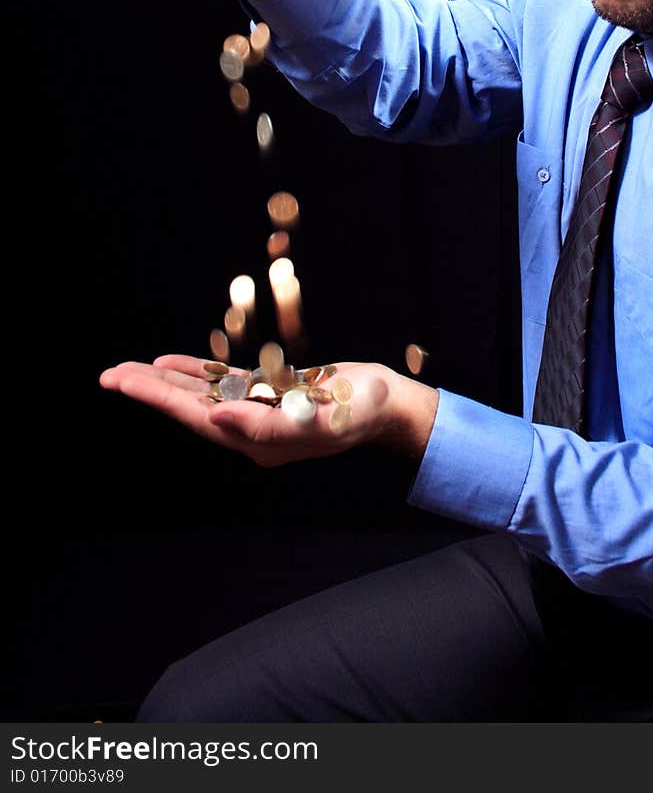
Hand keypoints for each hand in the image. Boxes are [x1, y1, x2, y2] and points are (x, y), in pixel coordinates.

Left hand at [99, 355, 438, 468]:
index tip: (128, 381)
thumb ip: (268, 426)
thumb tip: (215, 419)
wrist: (389, 404)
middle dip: (149, 391)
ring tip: (127, 370)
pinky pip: (223, 383)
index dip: (161, 399)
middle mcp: (251, 431)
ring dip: (165, 382)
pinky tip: (171, 363)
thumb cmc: (362, 411)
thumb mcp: (321, 419)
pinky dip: (196, 372)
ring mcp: (259, 412)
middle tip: (110, 375)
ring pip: (201, 394)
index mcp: (259, 442)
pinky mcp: (270, 394)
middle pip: (190, 408)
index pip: (198, 418)